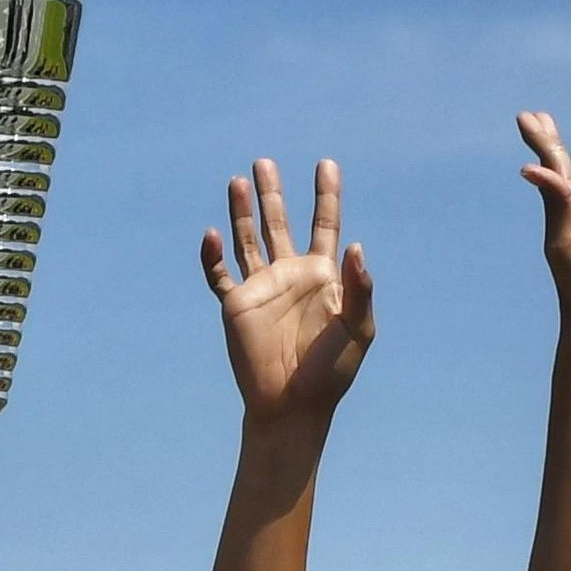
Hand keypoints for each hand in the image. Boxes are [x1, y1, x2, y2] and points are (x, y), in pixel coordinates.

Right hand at [200, 159, 374, 427]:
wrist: (292, 407)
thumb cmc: (331, 373)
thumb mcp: (358, 329)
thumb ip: (359, 289)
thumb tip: (354, 247)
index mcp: (321, 276)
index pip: (325, 224)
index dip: (326, 195)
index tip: (326, 165)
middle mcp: (289, 276)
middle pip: (279, 223)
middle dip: (272, 193)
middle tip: (264, 163)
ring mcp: (261, 289)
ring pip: (248, 240)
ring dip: (242, 211)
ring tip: (238, 180)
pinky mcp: (236, 307)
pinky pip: (219, 276)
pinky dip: (212, 257)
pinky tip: (211, 236)